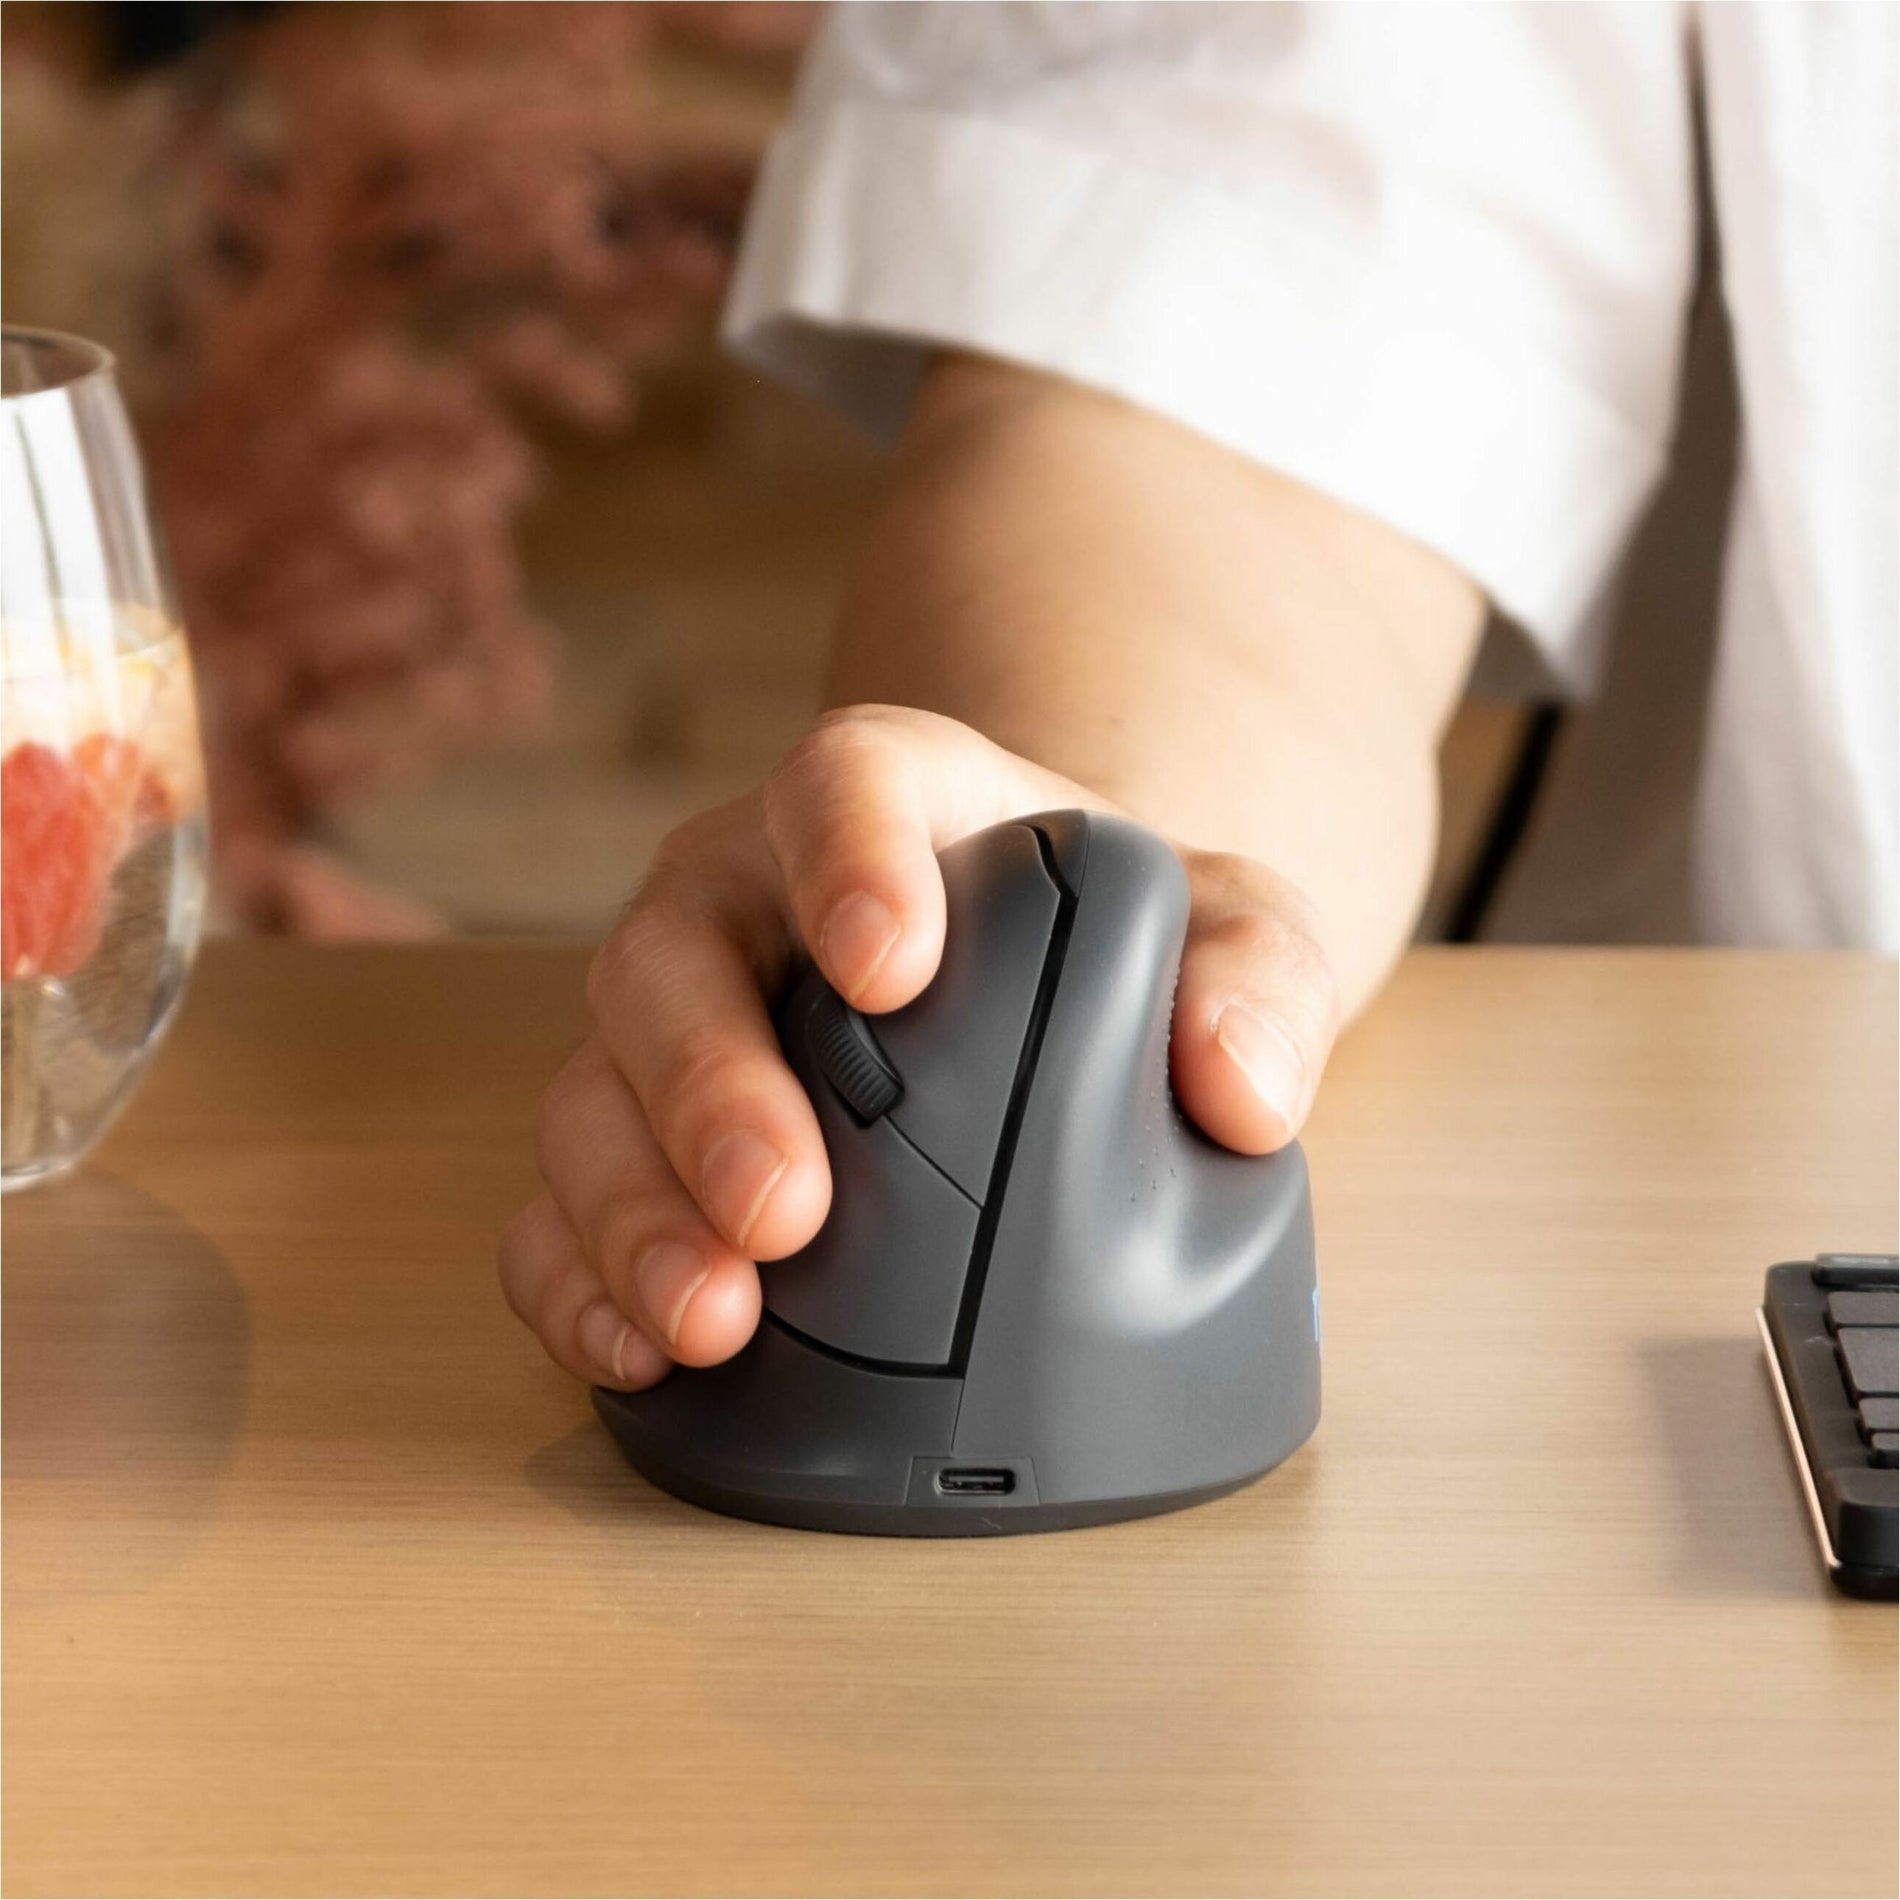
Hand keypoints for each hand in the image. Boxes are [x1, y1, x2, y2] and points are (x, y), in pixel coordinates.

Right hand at [499, 705, 1340, 1390]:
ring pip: (595, 1086)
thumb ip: (1257, 980)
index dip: (845, 860)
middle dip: (711, 1088)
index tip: (889, 966)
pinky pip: (559, 1196)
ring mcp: (679, 1018)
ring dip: (632, 1206)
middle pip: (673, 956)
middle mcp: (749, 898)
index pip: (840, 785)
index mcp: (893, 805)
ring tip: (712, 1318)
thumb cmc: (1120, 938)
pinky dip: (575, 1273)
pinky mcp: (639, 1132)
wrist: (1045, 983)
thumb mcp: (1230, 926)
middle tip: (789, 1211)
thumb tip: (1242, 1093)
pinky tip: (635, 1349)